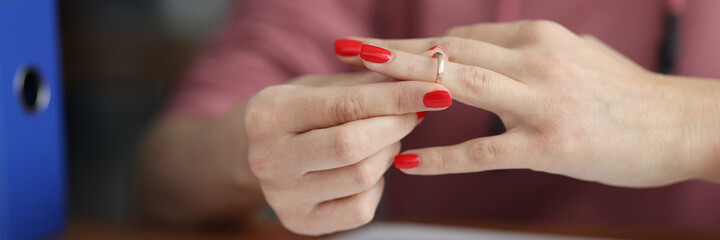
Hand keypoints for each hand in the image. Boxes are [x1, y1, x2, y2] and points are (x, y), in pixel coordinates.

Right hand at [245, 72, 450, 234]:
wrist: (261, 153)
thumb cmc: (299, 113)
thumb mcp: (322, 88)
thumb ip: (367, 82)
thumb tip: (425, 73)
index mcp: (268, 115)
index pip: (346, 105)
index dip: (397, 98)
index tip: (436, 91)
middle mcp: (268, 159)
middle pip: (352, 145)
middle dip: (396, 125)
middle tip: (417, 112)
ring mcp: (283, 196)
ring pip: (362, 177)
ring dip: (389, 153)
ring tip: (388, 138)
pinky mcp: (301, 222)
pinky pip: (360, 209)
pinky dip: (377, 186)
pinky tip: (369, 168)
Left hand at [342, 20, 719, 186]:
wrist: (678, 124)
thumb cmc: (621, 92)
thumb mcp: (573, 53)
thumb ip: (524, 49)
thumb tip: (478, 49)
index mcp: (537, 37)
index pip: (460, 38)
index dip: (414, 46)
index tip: (376, 51)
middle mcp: (535, 60)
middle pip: (449, 50)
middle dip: (393, 52)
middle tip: (347, 50)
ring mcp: (540, 103)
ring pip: (460, 86)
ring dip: (406, 84)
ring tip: (361, 86)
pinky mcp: (548, 147)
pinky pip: (484, 152)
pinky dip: (443, 157)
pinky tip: (409, 162)